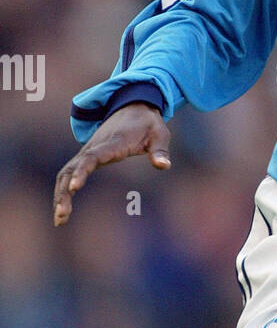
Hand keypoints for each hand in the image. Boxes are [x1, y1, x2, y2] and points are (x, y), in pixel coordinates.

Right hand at [53, 102, 170, 225]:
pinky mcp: (87, 157)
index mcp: (113, 143)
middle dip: (64, 192)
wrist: (133, 107)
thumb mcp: (160, 135)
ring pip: (66, 173)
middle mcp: (95, 147)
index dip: (82, 171)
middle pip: (72, 169)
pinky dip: (63, 190)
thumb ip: (160, 151)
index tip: (74, 187)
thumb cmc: (148, 124)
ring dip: (60, 195)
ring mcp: (88, 152)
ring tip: (60, 220)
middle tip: (62, 216)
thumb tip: (164, 166)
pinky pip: (69, 173)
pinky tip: (63, 210)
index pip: (93, 157)